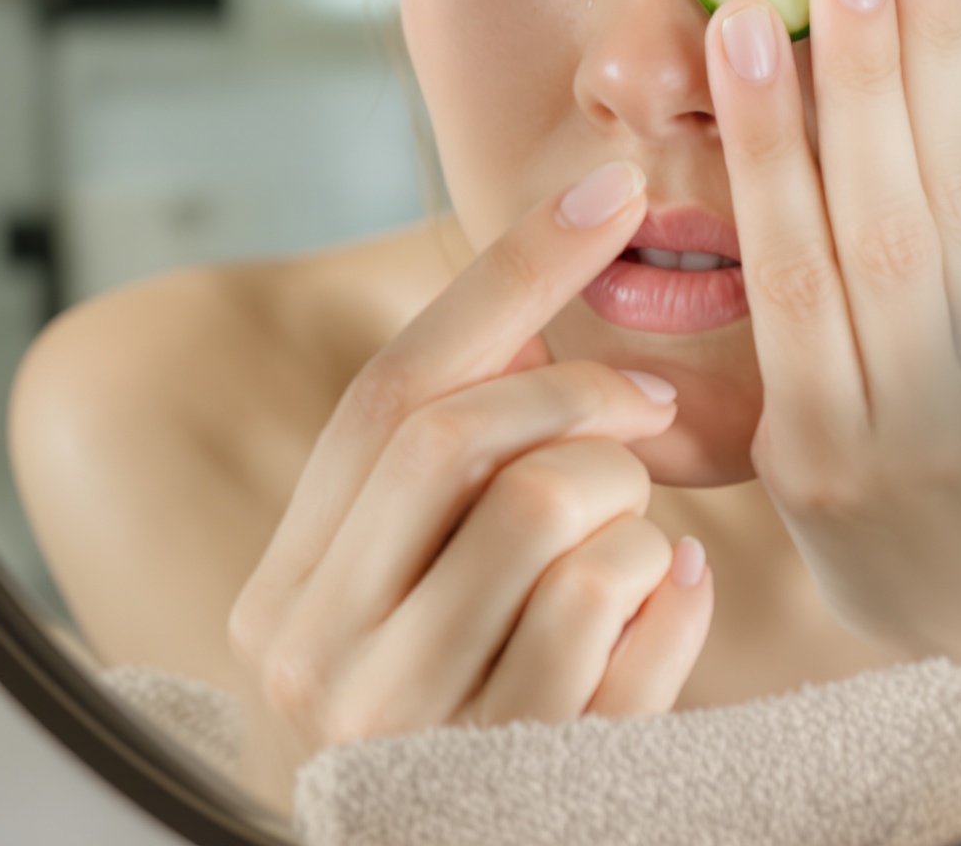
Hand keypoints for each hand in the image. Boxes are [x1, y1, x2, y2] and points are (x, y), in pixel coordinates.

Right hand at [228, 163, 716, 766]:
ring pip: (548, 512)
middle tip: (645, 403)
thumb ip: (453, 469)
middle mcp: (317, 656)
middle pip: (455, 438)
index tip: (609, 187)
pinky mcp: (514, 773)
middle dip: (574, 392)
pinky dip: (672, 588)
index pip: (393, 390)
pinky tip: (667, 610)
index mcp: (288, 586)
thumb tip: (545, 280)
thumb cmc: (477, 717)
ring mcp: (411, 724)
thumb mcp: (432, 589)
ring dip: (623, 508)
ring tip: (630, 550)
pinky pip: (621, 606)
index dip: (509, 274)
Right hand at [705, 0, 960, 760]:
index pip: (796, 264)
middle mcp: (940, 425)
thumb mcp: (814, 484)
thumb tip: (749, 193)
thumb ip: (780, 362)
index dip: (773, 135)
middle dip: (881, 61)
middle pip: (903, 215)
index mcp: (834, 448)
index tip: (749, 19)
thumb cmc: (920, 543)